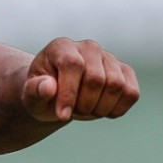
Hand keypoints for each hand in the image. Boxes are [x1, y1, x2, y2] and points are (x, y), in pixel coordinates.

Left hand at [21, 38, 138, 122]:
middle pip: (96, 79)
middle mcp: (88, 47)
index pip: (73, 64)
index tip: (62, 115)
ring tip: (85, 109)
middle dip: (84, 104)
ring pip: (116, 85)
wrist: (57, 95)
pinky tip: (101, 109)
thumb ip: (35, 91)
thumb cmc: (42, 93)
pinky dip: (117, 109)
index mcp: (61, 47)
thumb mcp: (31, 96)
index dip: (69, 93)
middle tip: (72, 110)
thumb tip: (49, 87)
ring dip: (100, 108)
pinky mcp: (125, 72)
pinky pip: (131, 93)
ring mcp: (109, 58)